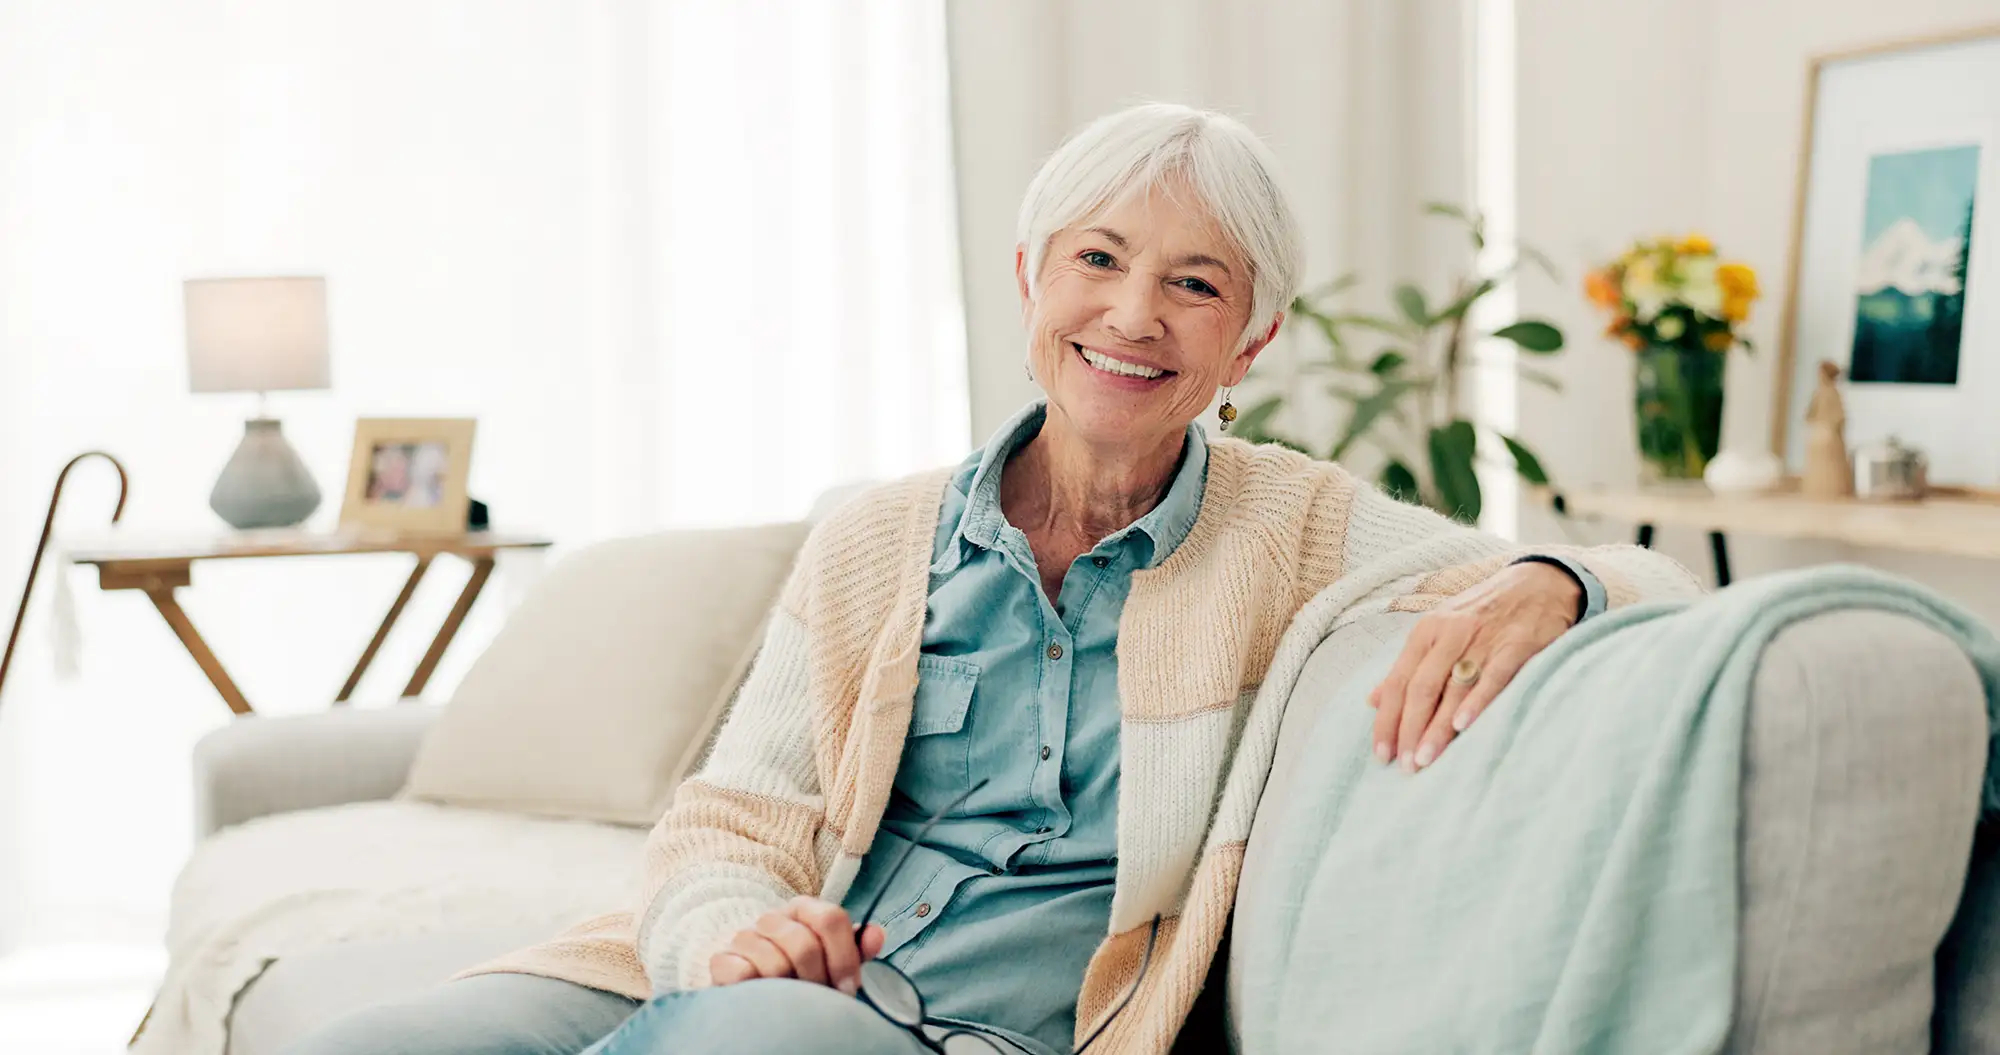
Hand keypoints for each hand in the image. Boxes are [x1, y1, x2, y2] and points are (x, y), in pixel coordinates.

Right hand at [709, 897, 886, 993]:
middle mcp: (773, 918)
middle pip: (804, 944)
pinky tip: (763, 996)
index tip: (849, 988)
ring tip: (792, 1001)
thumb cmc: (799, 971)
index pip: (830, 918)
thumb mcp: (832, 958)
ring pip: (774, 963)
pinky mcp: (722, 960)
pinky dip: (757, 989)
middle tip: (819, 1000)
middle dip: (817, 980)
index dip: (844, 957)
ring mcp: (745, 937)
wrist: (750, 981)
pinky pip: (742, 974)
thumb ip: (855, 948)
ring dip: (789, 990)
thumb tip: (876, 934)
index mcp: (804, 910)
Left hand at [1369, 561, 1580, 771]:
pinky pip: (1493, 676)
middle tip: (1406, 766)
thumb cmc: (1482, 614)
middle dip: (1409, 729)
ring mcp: (1482, 639)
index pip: (1398, 682)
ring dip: (1438, 727)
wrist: (1538, 582)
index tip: (1381, 754)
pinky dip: (1477, 701)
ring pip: (1453, 688)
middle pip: (1421, 688)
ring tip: (1426, 759)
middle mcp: (1449, 634)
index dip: (1387, 720)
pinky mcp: (1516, 645)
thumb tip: (1372, 700)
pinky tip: (1464, 726)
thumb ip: (1408, 666)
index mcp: (1426, 632)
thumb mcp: (1439, 630)